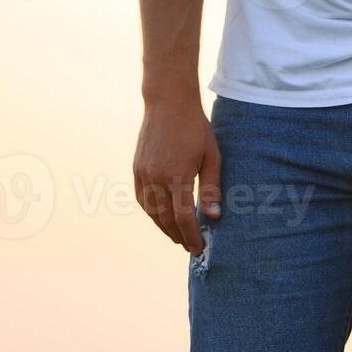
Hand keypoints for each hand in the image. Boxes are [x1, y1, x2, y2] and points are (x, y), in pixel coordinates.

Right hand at [132, 98, 219, 254]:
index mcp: (177, 177)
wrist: (168, 103)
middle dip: (178, 236)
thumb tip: (214, 217)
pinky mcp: (137, 168)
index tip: (199, 248)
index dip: (192, 236)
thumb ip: (211, 189)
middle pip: (166, 219)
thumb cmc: (196, 129)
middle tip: (190, 247)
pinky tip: (161, 218)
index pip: (184, 218)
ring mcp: (143, 173)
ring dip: (164, 228)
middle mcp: (156, 178)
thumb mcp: (211, 158)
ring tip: (177, 236)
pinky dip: (151, 212)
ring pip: (151, 212)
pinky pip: (142, 198)